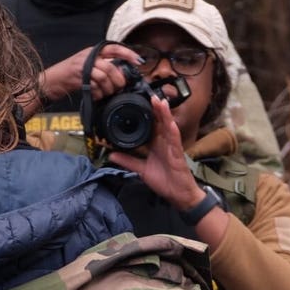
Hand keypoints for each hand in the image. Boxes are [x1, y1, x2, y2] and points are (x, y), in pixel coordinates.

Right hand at [40, 43, 142, 104]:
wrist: (52, 81)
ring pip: (103, 77)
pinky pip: (94, 86)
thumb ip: (103, 67)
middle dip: (118, 79)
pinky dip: (98, 93)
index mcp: (93, 51)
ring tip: (107, 92)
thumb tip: (122, 75)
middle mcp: (88, 56)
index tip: (139, 60)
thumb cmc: (72, 75)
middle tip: (119, 86)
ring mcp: (82, 66)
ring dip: (108, 88)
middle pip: (110, 67)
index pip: (114, 48)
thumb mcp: (88, 66)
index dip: (128, 53)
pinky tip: (97, 95)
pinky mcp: (78, 77)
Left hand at [107, 96, 207, 211]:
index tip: (137, 102)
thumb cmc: (164, 181)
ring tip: (159, 102)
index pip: (150, 126)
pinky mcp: (178, 154)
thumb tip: (111, 155)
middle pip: (159, 122)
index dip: (145, 114)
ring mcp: (172, 147)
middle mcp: (164, 143)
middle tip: (148, 94)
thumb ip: (127, 161)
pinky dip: (172, 132)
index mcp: (156, 145)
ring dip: (164, 115)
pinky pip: (175, 141)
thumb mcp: (141, 170)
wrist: (178, 195)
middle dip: (155, 108)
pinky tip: (170, 124)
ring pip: (168, 127)